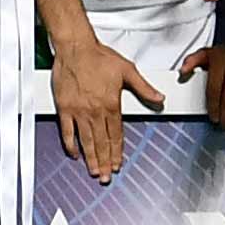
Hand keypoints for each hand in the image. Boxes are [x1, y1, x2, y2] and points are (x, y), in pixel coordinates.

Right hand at [53, 33, 160, 179]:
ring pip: (86, 141)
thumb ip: (144, 87)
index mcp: (111, 104)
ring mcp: (79, 111)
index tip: (118, 164)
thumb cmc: (99, 56)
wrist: (75, 48)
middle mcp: (95, 111)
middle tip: (105, 177)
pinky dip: (70, 144)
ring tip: (93, 171)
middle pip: (101, 143)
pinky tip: (74, 153)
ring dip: (90, 158)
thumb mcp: (127, 70)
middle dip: (104, 162)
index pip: (116, 135)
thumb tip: (159, 97)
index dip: (117, 152)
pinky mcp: (65, 108)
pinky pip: (67, 131)